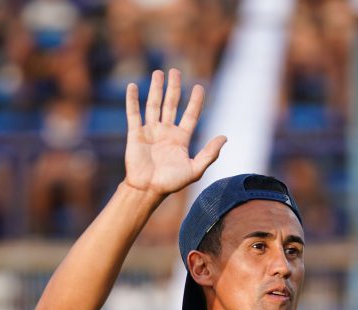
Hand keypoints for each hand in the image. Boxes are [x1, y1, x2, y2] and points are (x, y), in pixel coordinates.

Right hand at [123, 68, 226, 198]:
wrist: (148, 190)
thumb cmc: (171, 183)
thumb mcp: (195, 169)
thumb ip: (209, 153)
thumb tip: (225, 137)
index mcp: (180, 139)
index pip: (190, 115)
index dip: (196, 101)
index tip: (200, 87)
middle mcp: (166, 132)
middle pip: (171, 104)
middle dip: (174, 88)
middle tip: (176, 71)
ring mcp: (150, 131)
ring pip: (153, 105)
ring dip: (156, 89)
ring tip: (159, 73)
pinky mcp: (135, 134)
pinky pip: (133, 114)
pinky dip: (132, 100)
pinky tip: (133, 87)